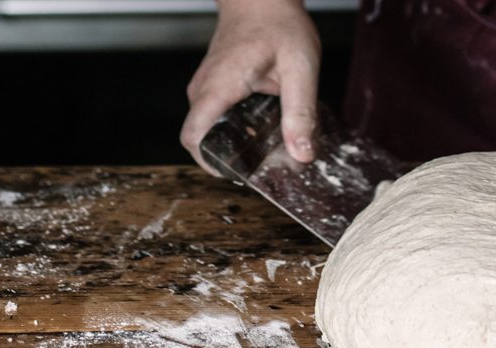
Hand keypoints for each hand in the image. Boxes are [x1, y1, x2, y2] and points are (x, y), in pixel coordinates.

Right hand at [181, 0, 320, 173]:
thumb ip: (301, 113)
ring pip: (208, 128)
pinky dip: (234, 127)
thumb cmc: (279, 25)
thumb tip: (302, 154)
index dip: (211, 164)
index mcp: (219, 88)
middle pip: (201, 138)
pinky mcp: (213, 85)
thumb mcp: (300, 70)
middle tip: (263, 165)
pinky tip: (262, 126)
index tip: (239, 174)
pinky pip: (215, 115)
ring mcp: (205, 87)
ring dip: (232, 142)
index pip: (193, 137)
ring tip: (265, 147)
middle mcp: (204, 89)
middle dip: (229, 157)